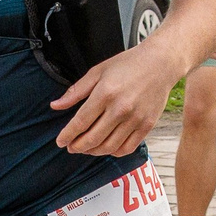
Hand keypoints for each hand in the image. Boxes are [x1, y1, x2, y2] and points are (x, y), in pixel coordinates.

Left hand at [50, 38, 185, 155]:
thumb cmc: (127, 65)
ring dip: (93, 151)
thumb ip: (76, 91)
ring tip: (86, 148)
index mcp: (105, 93)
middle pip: (93, 138)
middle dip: (77, 146)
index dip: (68, 135)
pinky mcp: (147, 125)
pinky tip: (106, 147)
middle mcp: (121, 109)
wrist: (160, 63)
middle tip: (70, 147)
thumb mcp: (98, 71)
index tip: (60, 141)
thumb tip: (55, 106)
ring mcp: (135, 119)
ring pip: (109, 146)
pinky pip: (127, 148)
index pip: (81, 122)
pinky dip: (113, 152)